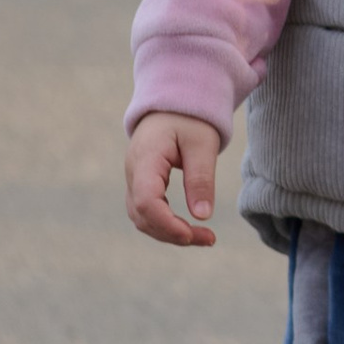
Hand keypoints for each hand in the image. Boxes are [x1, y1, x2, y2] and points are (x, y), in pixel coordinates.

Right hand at [125, 110, 220, 245]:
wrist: (173, 104)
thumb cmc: (190, 120)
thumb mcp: (202, 145)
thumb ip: (201, 178)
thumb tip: (203, 215)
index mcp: (145, 158)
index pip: (146, 200)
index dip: (166, 223)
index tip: (192, 234)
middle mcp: (133, 172)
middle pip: (142, 216)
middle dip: (173, 233)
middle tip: (210, 239)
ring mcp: (134, 180)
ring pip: (142, 218)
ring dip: (169, 233)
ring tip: (204, 237)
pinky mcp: (141, 185)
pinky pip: (147, 213)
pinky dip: (166, 225)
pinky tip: (189, 229)